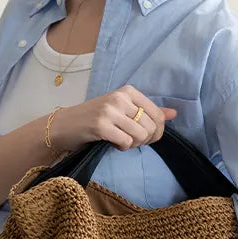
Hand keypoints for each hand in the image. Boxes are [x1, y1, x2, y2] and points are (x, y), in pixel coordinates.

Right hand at [50, 85, 176, 154]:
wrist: (64, 125)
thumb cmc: (94, 118)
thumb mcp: (122, 110)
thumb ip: (147, 111)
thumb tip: (173, 114)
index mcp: (128, 91)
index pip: (157, 114)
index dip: (156, 132)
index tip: (144, 137)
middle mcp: (120, 97)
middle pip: (150, 127)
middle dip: (143, 140)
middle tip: (129, 140)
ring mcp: (110, 110)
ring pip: (140, 136)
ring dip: (132, 144)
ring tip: (119, 140)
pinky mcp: (101, 125)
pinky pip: (126, 142)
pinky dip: (122, 147)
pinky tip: (112, 142)